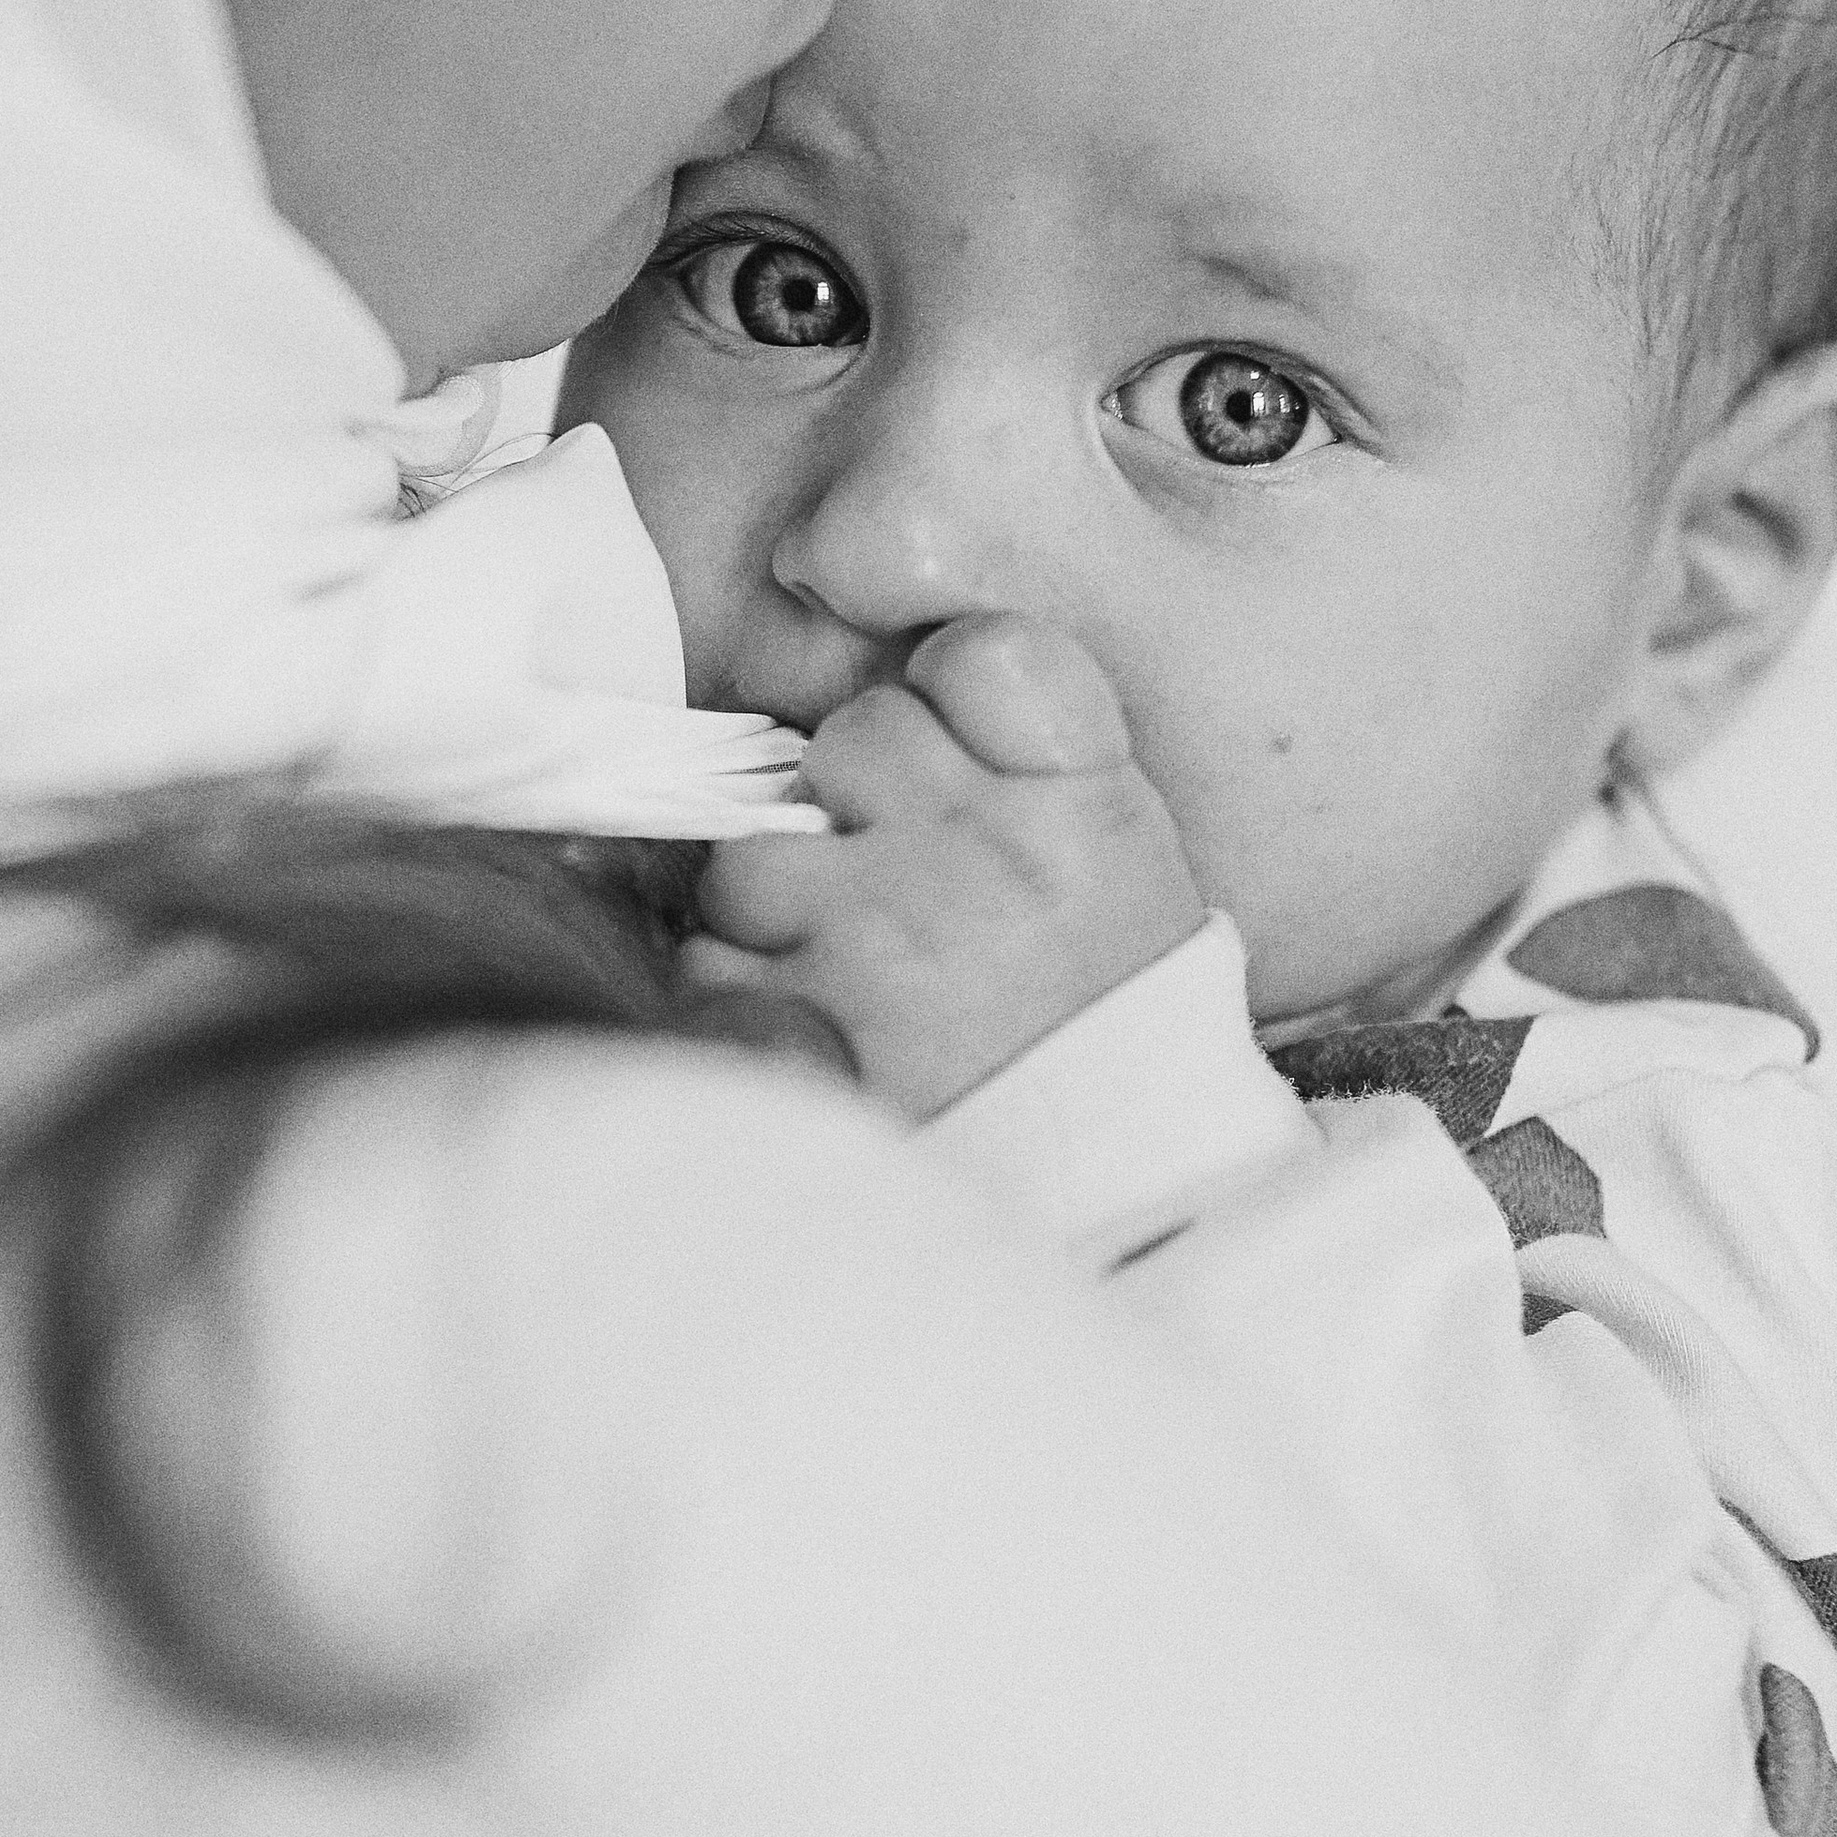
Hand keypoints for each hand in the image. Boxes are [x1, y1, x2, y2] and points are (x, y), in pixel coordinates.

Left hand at [683, 614, 1209, 1118]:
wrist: (1115, 1180)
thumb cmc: (1109, 1015)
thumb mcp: (1125, 863)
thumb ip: (1035, 759)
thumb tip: (930, 667)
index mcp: (1085, 805)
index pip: (988, 655)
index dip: (948, 686)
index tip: (954, 741)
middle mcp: (987, 851)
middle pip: (856, 735)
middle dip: (851, 796)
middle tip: (894, 876)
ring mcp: (889, 932)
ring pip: (756, 852)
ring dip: (776, 905)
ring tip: (844, 962)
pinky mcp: (807, 1020)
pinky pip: (712, 962)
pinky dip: (739, 993)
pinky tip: (810, 1020)